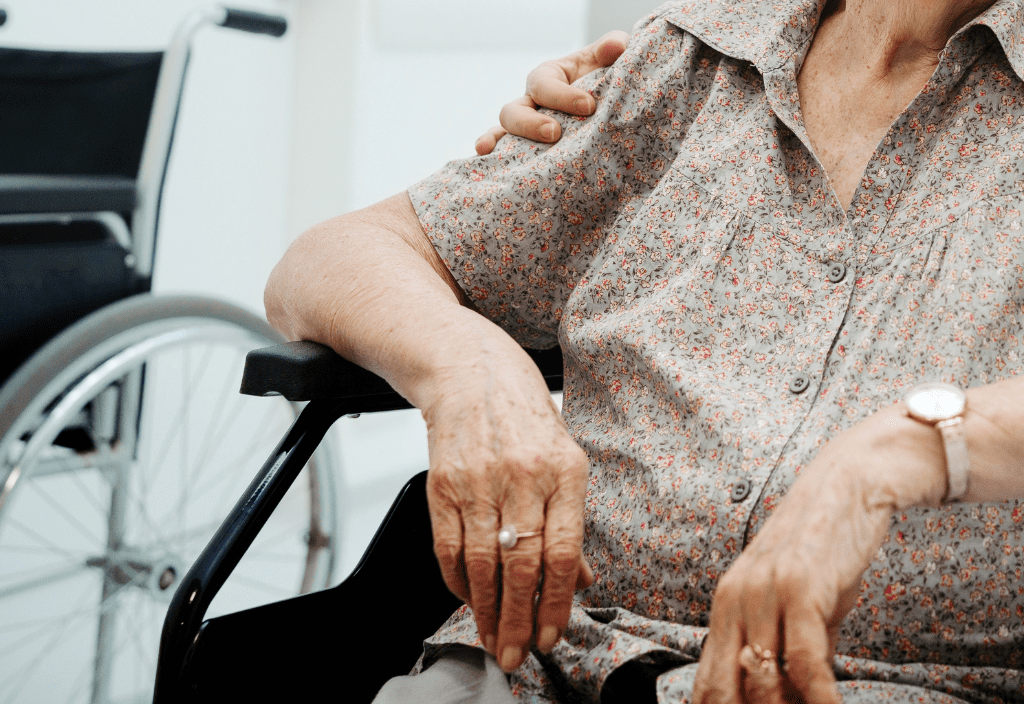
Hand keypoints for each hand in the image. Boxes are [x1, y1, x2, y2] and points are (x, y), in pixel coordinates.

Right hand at [422, 356, 595, 673]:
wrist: (471, 369)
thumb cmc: (526, 414)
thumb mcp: (566, 457)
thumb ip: (571, 520)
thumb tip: (581, 578)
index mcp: (566, 470)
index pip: (563, 550)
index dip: (557, 601)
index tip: (552, 635)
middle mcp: (524, 477)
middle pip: (523, 565)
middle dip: (520, 619)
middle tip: (518, 655)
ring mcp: (480, 481)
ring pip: (482, 563)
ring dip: (487, 611)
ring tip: (493, 640)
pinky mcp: (442, 485)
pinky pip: (448, 548)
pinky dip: (457, 582)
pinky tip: (468, 601)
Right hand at [474, 32, 628, 154]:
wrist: (609, 101)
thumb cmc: (604, 76)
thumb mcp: (608, 59)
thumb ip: (612, 47)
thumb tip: (615, 47)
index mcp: (549, 76)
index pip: (545, 84)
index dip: (563, 95)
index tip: (589, 106)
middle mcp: (531, 100)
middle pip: (515, 110)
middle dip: (530, 123)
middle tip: (555, 133)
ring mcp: (525, 124)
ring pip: (504, 130)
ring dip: (503, 140)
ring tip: (502, 151)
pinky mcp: (526, 146)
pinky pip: (501, 150)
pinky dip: (490, 151)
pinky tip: (483, 157)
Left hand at [694, 411, 943, 702]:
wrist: (854, 480)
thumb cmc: (828, 542)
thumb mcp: (799, 600)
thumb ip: (789, 649)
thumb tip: (795, 699)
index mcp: (726, 604)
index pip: (708, 685)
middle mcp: (735, 600)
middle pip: (724, 692)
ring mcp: (765, 593)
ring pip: (762, 683)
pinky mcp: (800, 588)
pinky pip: (804, 663)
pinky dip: (819, 697)